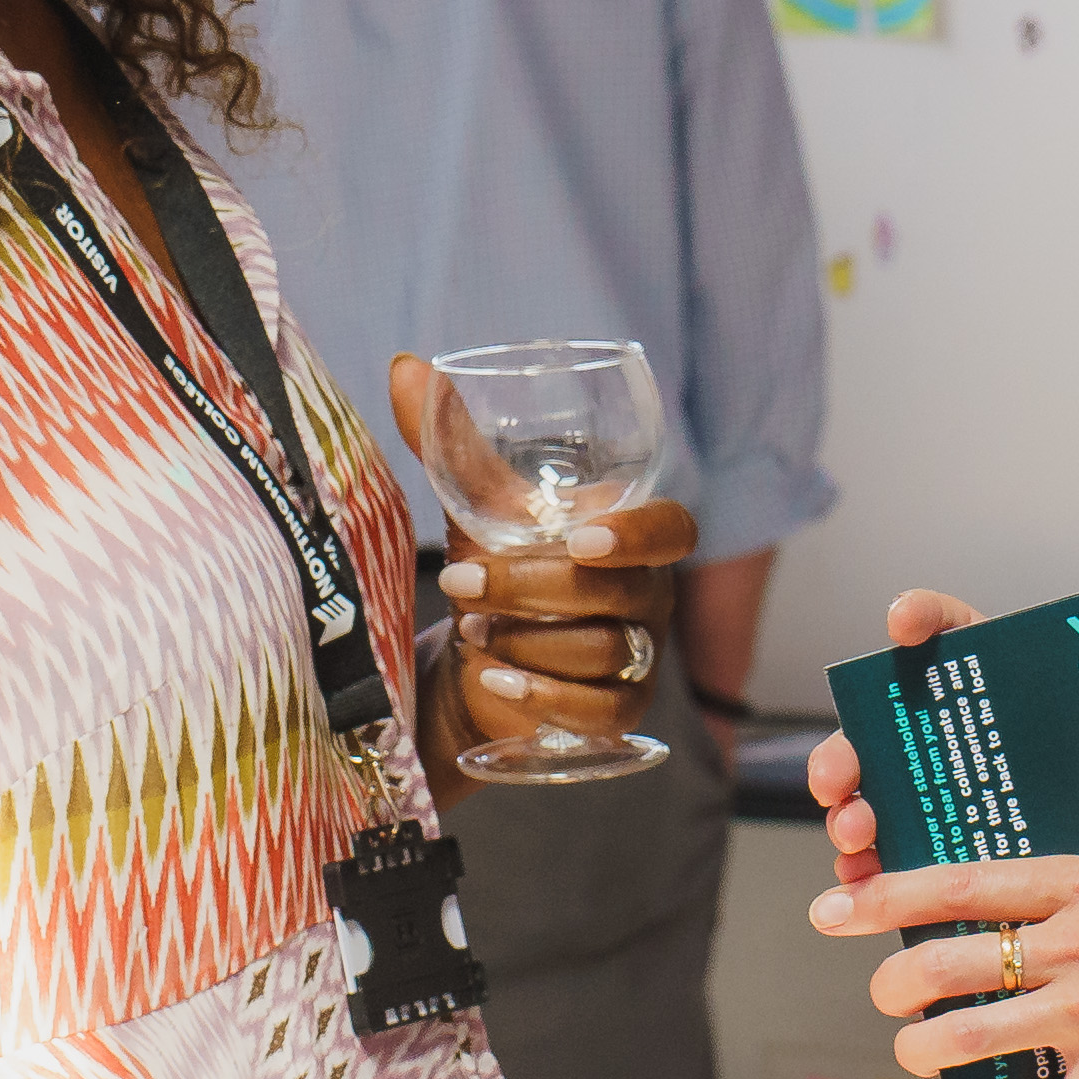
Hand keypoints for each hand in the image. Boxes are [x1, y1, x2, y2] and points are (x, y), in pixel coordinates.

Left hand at [393, 355, 695, 776]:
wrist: (473, 659)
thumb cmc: (492, 567)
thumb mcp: (472, 505)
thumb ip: (448, 440)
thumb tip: (405, 367)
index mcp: (628, 537)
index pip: (672, 530)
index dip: (637, 535)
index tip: (578, 539)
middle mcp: (647, 595)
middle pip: (622, 592)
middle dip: (536, 588)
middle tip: (463, 581)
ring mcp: (638, 657)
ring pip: (604, 651)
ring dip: (529, 641)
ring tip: (472, 630)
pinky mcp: (617, 711)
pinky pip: (600, 710)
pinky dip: (546, 697)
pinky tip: (498, 682)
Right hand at [803, 591, 1078, 888]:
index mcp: (1044, 700)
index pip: (971, 640)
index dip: (930, 621)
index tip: (903, 622)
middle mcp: (997, 749)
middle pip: (903, 730)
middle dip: (857, 747)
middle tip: (847, 775)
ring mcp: (979, 810)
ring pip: (892, 801)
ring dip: (855, 815)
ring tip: (855, 839)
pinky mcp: (977, 876)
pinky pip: (912, 874)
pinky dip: (877, 880)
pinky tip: (864, 890)